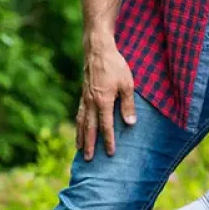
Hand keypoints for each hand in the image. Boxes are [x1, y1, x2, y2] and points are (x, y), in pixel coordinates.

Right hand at [76, 39, 136, 160]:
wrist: (98, 50)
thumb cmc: (115, 66)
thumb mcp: (127, 85)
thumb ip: (128, 105)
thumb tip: (130, 124)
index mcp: (103, 101)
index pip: (106, 126)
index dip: (108, 140)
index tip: (110, 153)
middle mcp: (91, 102)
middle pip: (89, 128)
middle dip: (89, 144)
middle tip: (88, 159)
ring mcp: (85, 98)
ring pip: (81, 122)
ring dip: (80, 136)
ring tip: (79, 149)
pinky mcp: (83, 94)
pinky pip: (79, 113)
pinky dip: (78, 124)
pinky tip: (79, 129)